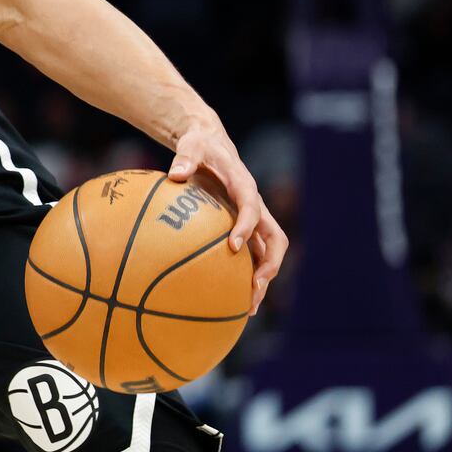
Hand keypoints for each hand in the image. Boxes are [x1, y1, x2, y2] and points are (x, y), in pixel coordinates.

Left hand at [167, 121, 287, 315]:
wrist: (210, 144)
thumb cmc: (200, 145)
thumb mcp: (192, 145)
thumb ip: (185, 156)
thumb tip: (175, 174)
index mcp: (244, 184)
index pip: (251, 207)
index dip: (247, 226)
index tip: (234, 246)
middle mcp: (255, 205)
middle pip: (275, 239)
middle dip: (270, 264)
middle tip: (255, 286)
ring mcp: (253, 219)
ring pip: (268, 253)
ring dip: (263, 279)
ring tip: (249, 307)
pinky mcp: (245, 228)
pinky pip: (252, 255)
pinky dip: (246, 276)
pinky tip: (230, 300)